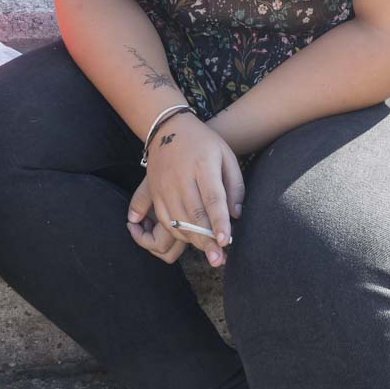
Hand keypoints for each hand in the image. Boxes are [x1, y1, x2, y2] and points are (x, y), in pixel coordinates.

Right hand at [131, 113, 242, 267]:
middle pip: (194, 214)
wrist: (169, 128)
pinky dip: (178, 233)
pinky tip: (192, 239)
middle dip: (207, 240)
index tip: (225, 241)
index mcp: (202, 165)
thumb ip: (235, 186)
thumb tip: (236, 215)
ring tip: (209, 253)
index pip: (212, 198)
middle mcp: (180, 176)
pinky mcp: (153, 191)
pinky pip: (164, 219)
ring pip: (178, 221)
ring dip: (194, 240)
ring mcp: (164, 184)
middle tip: (219, 259)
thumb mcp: (226, 156)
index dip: (219, 221)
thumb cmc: (204, 143)